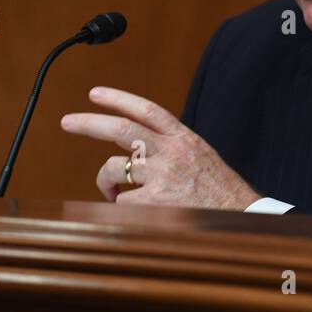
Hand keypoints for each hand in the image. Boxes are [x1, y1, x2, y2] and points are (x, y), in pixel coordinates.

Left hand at [60, 86, 258, 209]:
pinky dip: (119, 207)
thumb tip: (134, 148)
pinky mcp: (156, 204)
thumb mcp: (199, 156)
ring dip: (105, 180)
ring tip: (110, 191)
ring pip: (115, 169)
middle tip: (67, 122)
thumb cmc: (220, 190)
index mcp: (183, 138)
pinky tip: (131, 211)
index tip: (95, 93)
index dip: (118, 99)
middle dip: (89, 124)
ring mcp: (163, 178)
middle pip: (122, 130)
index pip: (147, 110)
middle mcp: (171, 153)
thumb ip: (171, 146)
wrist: (243, 217)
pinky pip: (122, 202)